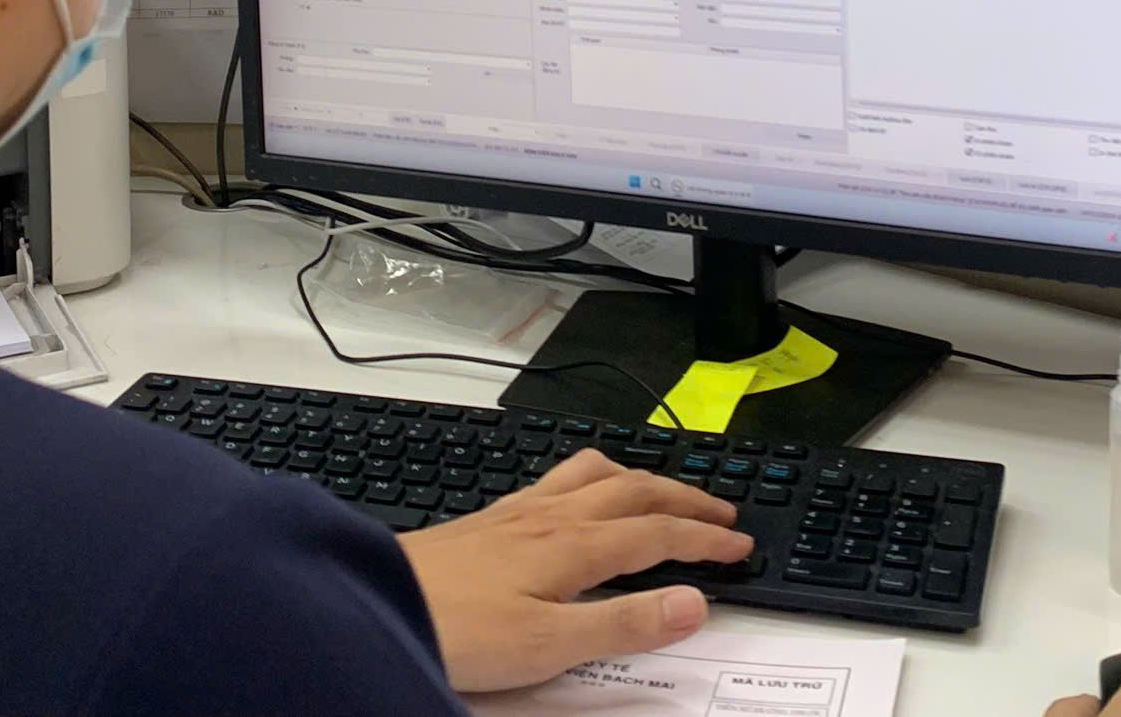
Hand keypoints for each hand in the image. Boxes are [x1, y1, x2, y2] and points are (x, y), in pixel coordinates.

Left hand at [398, 448, 752, 692]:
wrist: (381, 603)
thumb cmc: (459, 631)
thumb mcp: (551, 645)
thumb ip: (625, 624)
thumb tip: (694, 603)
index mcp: (574, 545)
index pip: (657, 533)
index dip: (704, 539)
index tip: (739, 546)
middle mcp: (551, 516)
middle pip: (634, 491)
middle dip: (684, 499)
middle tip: (721, 513)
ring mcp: (518, 512)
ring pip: (595, 474)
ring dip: (639, 478)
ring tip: (660, 490)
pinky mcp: (491, 519)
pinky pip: (557, 480)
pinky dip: (591, 478)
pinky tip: (577, 495)